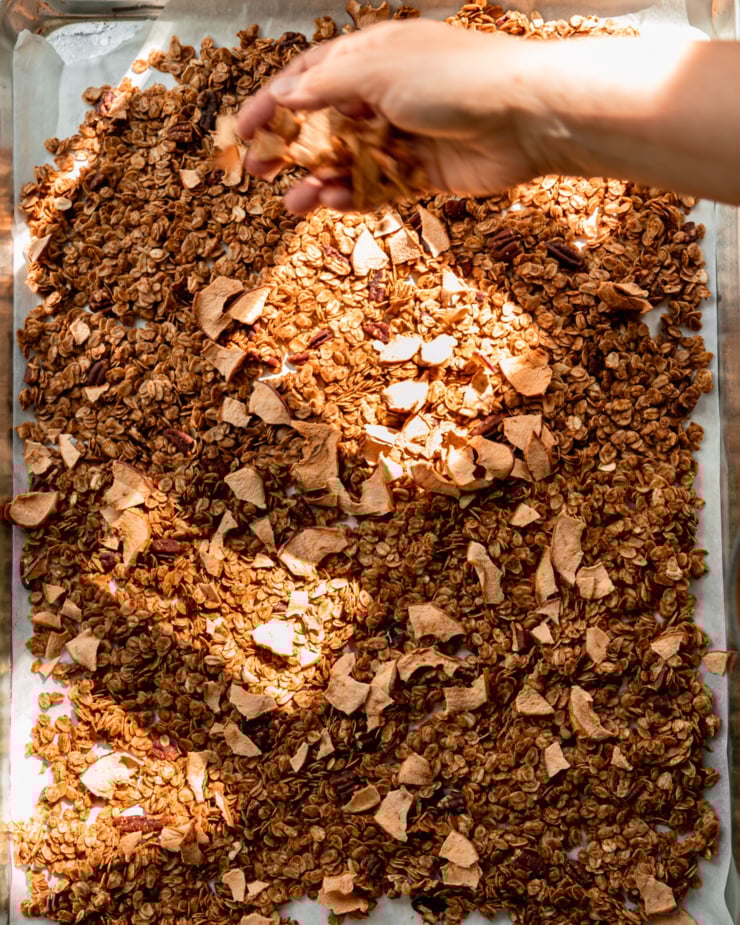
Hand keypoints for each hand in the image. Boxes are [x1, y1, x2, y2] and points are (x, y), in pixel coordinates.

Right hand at [236, 20, 542, 212]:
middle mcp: (383, 95)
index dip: (273, 103)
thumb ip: (328, 87)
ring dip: (317, 181)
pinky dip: (353, 197)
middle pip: (323, 124)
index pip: (309, 78)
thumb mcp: (379, 71)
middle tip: (258, 172)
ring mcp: (402, 137)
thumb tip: (285, 95)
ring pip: (348, 162)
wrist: (524, 117)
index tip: (241, 131)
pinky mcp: (422, 174)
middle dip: (289, 148)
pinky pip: (378, 188)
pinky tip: (330, 204)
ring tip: (291, 204)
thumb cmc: (455, 79)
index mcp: (370, 58)